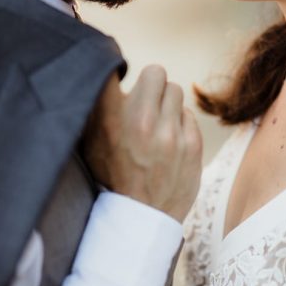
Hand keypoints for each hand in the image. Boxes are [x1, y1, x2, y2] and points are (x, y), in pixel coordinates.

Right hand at [84, 65, 202, 221]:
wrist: (141, 218)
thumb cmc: (112, 176)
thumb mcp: (92, 143)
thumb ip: (98, 107)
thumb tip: (106, 71)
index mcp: (111, 121)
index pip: (111, 70)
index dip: (113, 67)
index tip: (115, 71)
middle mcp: (143, 122)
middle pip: (155, 73)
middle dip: (149, 85)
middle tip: (143, 101)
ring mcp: (171, 134)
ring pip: (175, 91)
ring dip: (165, 103)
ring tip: (156, 123)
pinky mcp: (193, 144)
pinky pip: (188, 114)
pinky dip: (178, 123)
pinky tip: (168, 141)